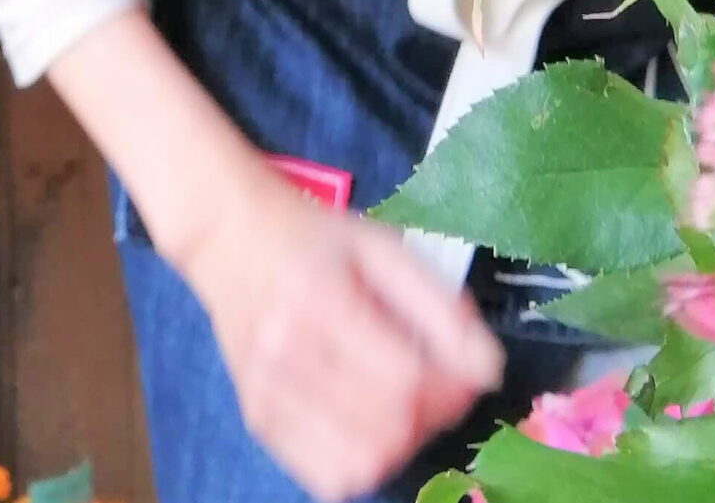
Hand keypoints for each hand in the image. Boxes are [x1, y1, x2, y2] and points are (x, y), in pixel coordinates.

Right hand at [176, 169, 503, 500]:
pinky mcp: (258, 418)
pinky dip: (362, 461)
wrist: (227, 236)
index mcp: (319, 300)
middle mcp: (286, 354)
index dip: (452, 388)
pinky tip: (366, 422)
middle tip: (435, 384)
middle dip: (432, 416)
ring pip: (362, 462)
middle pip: (388, 428)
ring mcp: (267, 393)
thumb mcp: (380, 247)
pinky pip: (328, 477)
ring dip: (401, 443)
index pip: (405, 380)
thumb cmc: (311, 237)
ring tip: (400, 404)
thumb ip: (439, 305)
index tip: (464, 370)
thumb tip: (487, 370)